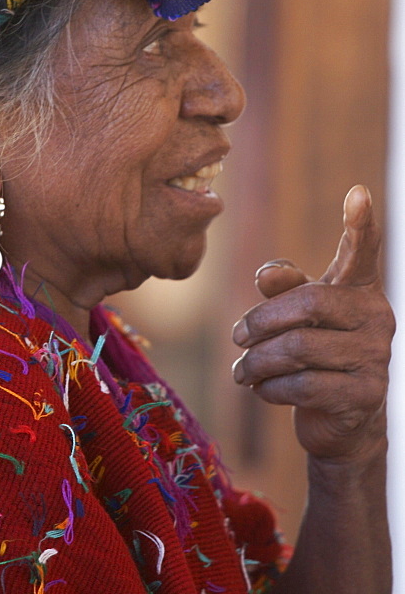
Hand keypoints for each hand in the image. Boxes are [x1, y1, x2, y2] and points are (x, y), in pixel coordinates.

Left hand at [232, 186, 394, 461]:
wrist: (342, 420)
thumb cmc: (314, 351)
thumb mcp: (296, 315)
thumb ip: (283, 288)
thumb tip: (268, 275)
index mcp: (358, 288)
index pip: (362, 251)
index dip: (360, 223)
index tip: (357, 192)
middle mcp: (376, 317)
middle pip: (307, 303)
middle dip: (260, 321)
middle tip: (236, 336)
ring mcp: (376, 358)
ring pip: (298, 349)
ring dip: (257, 361)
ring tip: (241, 371)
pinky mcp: (364, 397)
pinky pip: (303, 386)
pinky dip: (270, 388)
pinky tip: (260, 389)